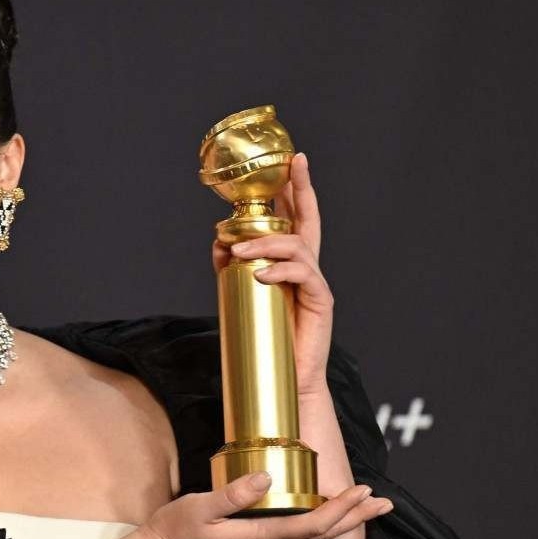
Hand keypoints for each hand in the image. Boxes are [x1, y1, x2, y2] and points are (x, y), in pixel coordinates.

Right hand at [134, 472, 391, 538]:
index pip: (311, 525)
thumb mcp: (200, 507)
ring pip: (314, 537)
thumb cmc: (177, 531)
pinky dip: (322, 524)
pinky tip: (325, 516)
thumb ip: (232, 494)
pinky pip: (300, 536)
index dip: (339, 509)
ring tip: (365, 508)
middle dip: (354, 517)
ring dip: (343, 522)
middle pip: (322, 535)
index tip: (360, 490)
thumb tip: (265, 477)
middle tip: (383, 501)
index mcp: (259, 535)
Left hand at [211, 152, 332, 394]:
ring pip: (298, 246)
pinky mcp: (320, 302)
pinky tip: (260, 274)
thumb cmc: (266, 336)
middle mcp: (307, 267)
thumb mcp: (241, 294)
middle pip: (309, 220)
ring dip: (266, 242)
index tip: (291, 160)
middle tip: (294, 164)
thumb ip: (231, 267)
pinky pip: (303, 276)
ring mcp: (316, 283)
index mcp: (292, 263)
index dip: (294, 190)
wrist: (286, 378)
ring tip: (238, 250)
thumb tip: (218, 241)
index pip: (295, 218)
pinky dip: (280, 271)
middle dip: (302, 189)